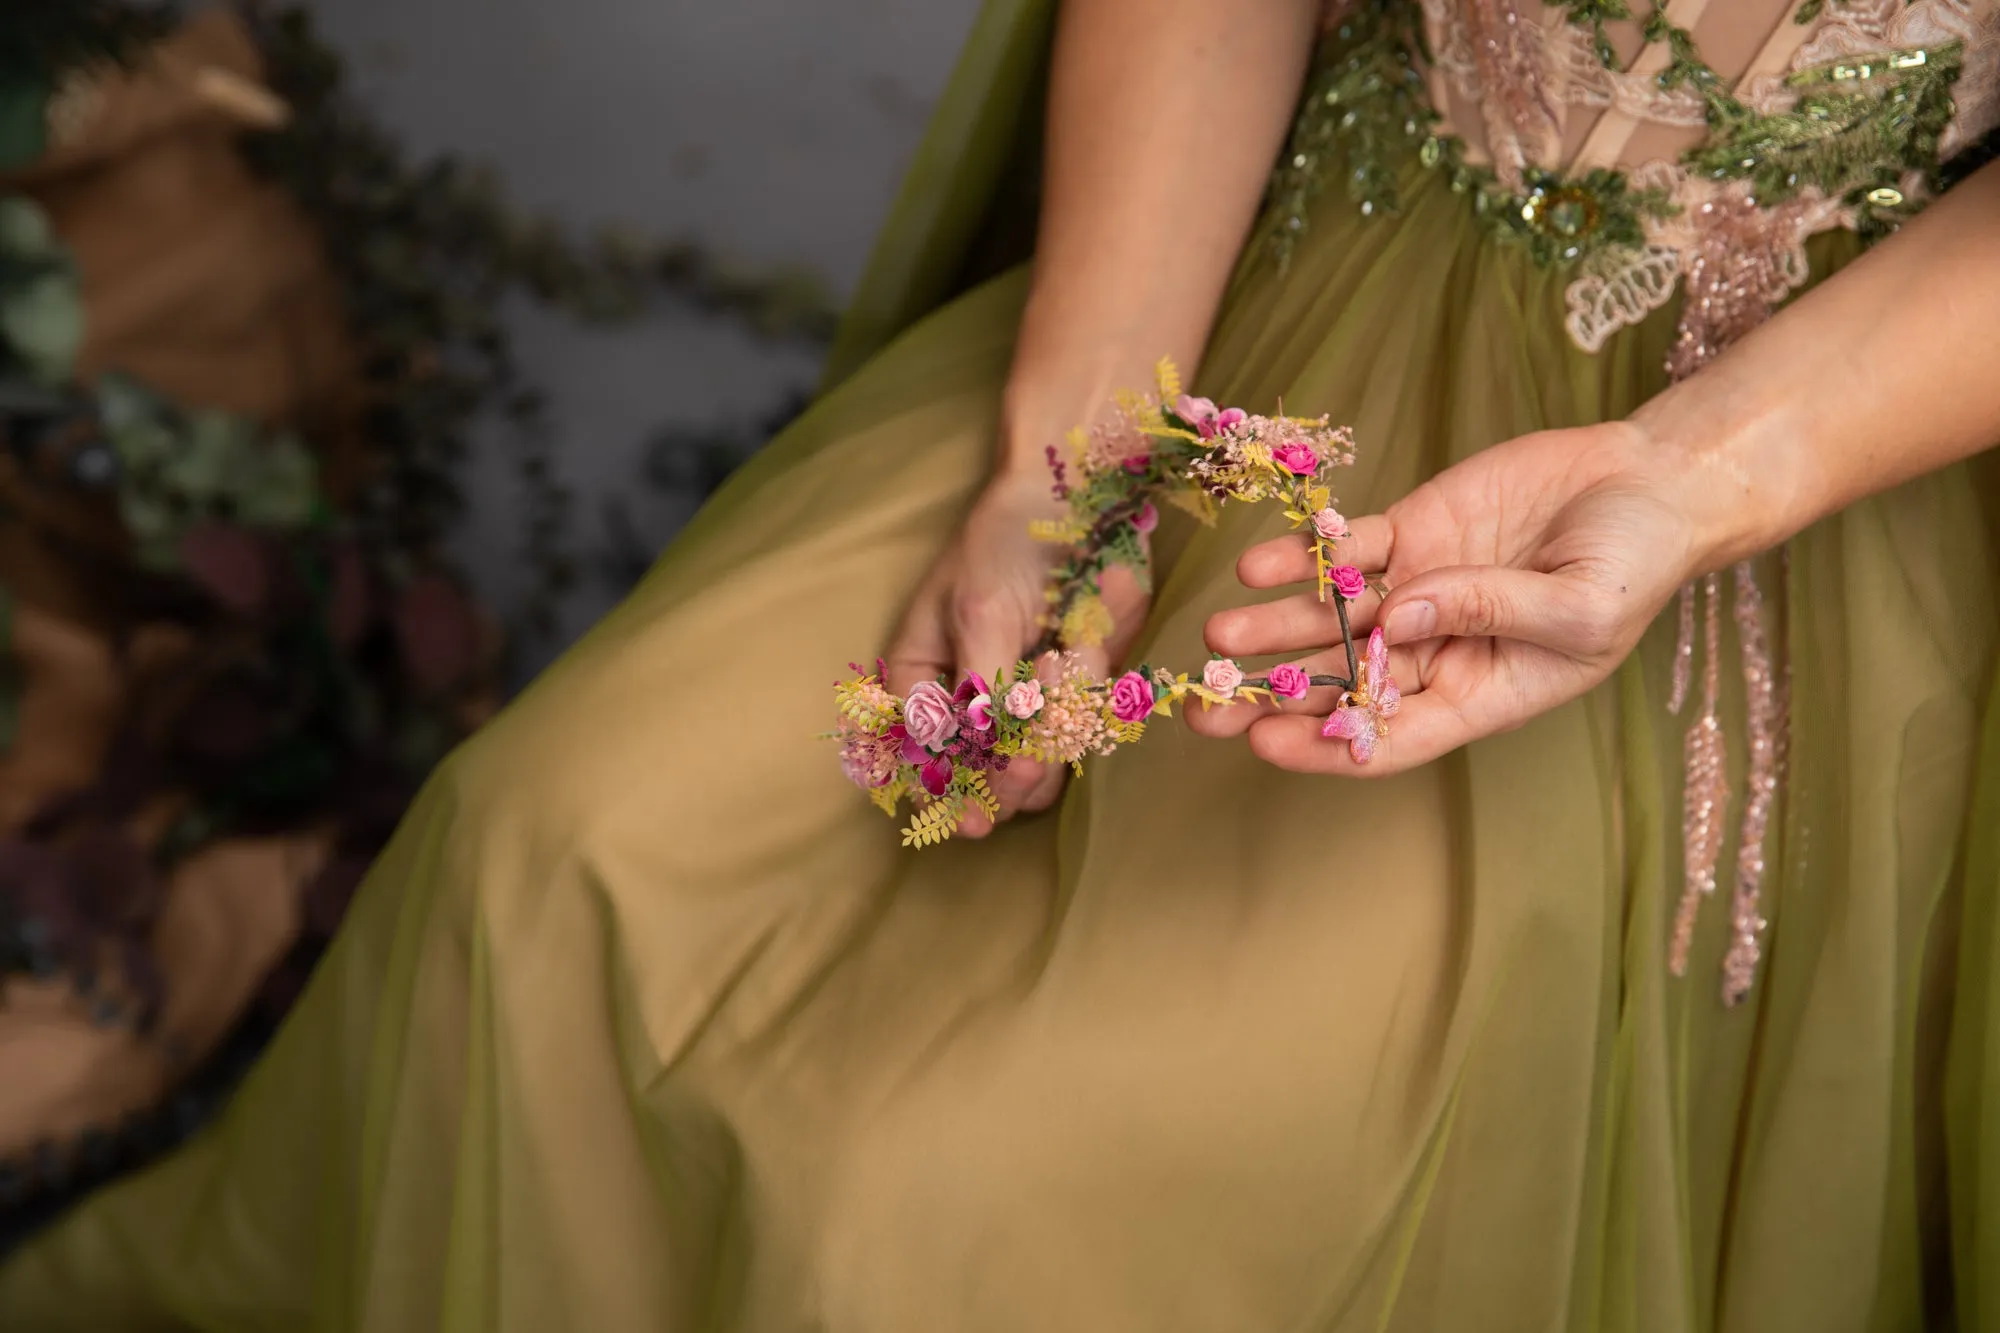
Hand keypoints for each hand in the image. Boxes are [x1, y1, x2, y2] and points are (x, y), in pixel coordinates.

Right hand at [885, 468, 1147, 834]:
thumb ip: (978, 689)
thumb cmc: (1005, 543)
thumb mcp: (978, 612)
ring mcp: (1026, 699)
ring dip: (1050, 735)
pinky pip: (1081, 728)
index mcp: (921, 681)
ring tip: (1055, 661)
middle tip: (1023, 767)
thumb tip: (979, 755)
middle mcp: (970, 701)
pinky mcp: (1078, 690)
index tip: (972, 820)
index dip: (945, 797)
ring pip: (1037, 766)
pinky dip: (1082, 698)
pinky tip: (1074, 644)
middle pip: (983, 779)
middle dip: (1006, 778)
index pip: (921, 762)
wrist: (1077, 496)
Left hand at [1187, 421, 1716, 774]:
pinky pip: (1348, 549)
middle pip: (1341, 684)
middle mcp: (1437, 649)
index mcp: (1481, 693)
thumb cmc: (1633, 566)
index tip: (1263, 742)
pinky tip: (1259, 564)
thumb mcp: (1580, 607)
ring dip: (1273, 627)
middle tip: (1200, 709)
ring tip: (1218, 635)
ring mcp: (1419, 587)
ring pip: (1331, 618)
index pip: (1388, 736)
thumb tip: (1404, 612)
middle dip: (1270, 697)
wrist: (1650, 483)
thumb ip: (1492, 610)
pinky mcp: (1414, 530)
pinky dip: (1305, 556)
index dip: (1324, 745)